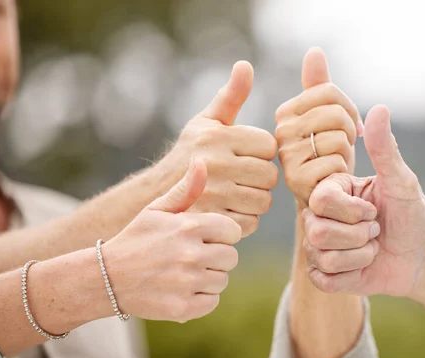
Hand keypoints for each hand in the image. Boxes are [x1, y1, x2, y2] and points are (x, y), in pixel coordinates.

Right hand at [103, 159, 241, 322]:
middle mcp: (191, 254)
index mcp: (188, 227)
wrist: (105, 278)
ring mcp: (187, 282)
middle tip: (191, 258)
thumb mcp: (157, 210)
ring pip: (221, 280)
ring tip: (183, 274)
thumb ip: (185, 189)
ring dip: (208, 278)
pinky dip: (200, 299)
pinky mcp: (183, 307)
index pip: (233, 232)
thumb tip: (202, 161)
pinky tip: (180, 290)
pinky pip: (212, 302)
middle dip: (215, 257)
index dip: (221, 236)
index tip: (205, 238)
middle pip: (230, 258)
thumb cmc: (136, 239)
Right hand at [159, 61, 278, 236]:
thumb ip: (230, 96)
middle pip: (270, 176)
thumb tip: (246, 66)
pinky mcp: (213, 220)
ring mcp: (214, 194)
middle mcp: (216, 163)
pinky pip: (250, 223)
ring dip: (254, 201)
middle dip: (260, 179)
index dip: (260, 153)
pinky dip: (244, 221)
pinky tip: (228, 212)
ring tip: (236, 195)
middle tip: (242, 179)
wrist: (154, 196)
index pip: (269, 146)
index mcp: (218, 136)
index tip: (245, 156)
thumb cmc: (188, 155)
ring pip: (263, 201)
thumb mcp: (205, 123)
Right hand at [275, 47, 362, 208]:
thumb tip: (314, 52)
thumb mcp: (327, 121)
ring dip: (347, 156)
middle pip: (336, 113)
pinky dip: (343, 175)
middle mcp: (280, 133)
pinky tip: (334, 183)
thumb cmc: (332, 161)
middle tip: (342, 150)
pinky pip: (335, 164)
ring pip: (337, 138)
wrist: (333, 207)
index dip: (350, 109)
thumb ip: (320, 88)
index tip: (350, 127)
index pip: (330, 92)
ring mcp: (287, 158)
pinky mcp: (297, 182)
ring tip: (335, 167)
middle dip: (350, 133)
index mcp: (286, 113)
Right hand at [303, 105, 424, 295]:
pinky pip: (324, 279)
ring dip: (360, 255)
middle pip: (316, 231)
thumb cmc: (412, 213)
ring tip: (372, 247)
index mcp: (332, 192)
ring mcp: (319, 247)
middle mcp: (319, 217)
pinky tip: (363, 266)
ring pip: (323, 256)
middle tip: (376, 230)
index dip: (351, 211)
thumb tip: (380, 107)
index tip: (373, 210)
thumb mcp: (401, 181)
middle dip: (360, 235)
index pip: (320, 200)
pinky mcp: (324, 274)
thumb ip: (385, 148)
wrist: (422, 255)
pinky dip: (352, 275)